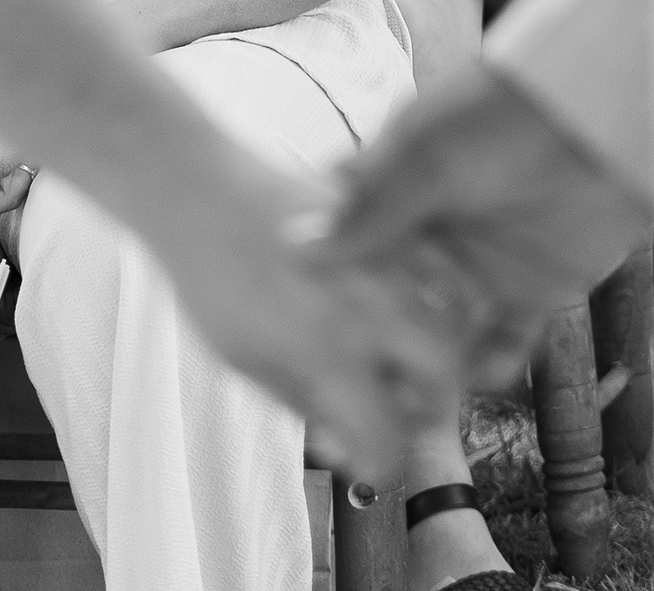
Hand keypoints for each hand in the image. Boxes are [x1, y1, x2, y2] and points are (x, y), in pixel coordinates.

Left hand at [148, 165, 460, 485]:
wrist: (199, 191)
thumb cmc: (210, 282)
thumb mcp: (246, 362)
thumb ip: (307, 406)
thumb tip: (348, 446)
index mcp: (330, 350)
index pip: (387, 434)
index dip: (380, 461)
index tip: (363, 456)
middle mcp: (372, 305)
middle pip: (443, 377)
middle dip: (428, 406)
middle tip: (394, 407)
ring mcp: (387, 258)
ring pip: (454, 321)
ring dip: (439, 352)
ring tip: (399, 358)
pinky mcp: (389, 223)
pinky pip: (443, 270)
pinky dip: (437, 299)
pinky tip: (401, 309)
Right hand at [321, 64, 649, 385]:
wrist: (603, 115)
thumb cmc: (503, 114)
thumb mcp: (426, 152)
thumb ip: (370, 205)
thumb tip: (296, 248)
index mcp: (390, 194)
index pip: (340, 246)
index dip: (318, 287)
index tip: (299, 330)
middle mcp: (429, 239)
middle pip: (384, 306)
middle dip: (370, 348)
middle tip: (360, 383)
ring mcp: (478, 270)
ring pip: (437, 338)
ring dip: (426, 370)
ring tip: (413, 400)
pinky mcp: (531, 293)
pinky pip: (501, 347)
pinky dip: (489, 367)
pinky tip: (478, 373)